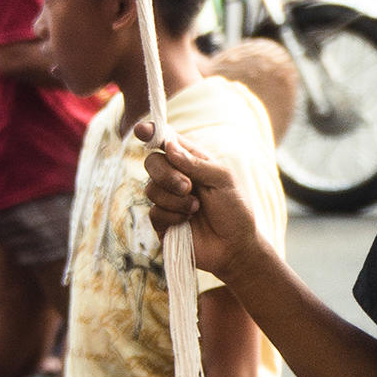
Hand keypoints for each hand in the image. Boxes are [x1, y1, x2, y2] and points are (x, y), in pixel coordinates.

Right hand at [143, 128, 256, 278]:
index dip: (153, 133)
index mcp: (192, 161)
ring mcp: (167, 200)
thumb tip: (169, 146)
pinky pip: (154, 212)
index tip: (141, 129)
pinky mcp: (162, 222)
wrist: (236, 247)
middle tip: (188, 186)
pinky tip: (187, 221)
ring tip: (196, 208)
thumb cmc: (235, 210)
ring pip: (151, 188)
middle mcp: (176, 177)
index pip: (168, 141)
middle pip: (152, 162)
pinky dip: (172, 215)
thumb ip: (196, 163)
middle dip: (167, 173)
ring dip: (175, 199)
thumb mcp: (223, 180)